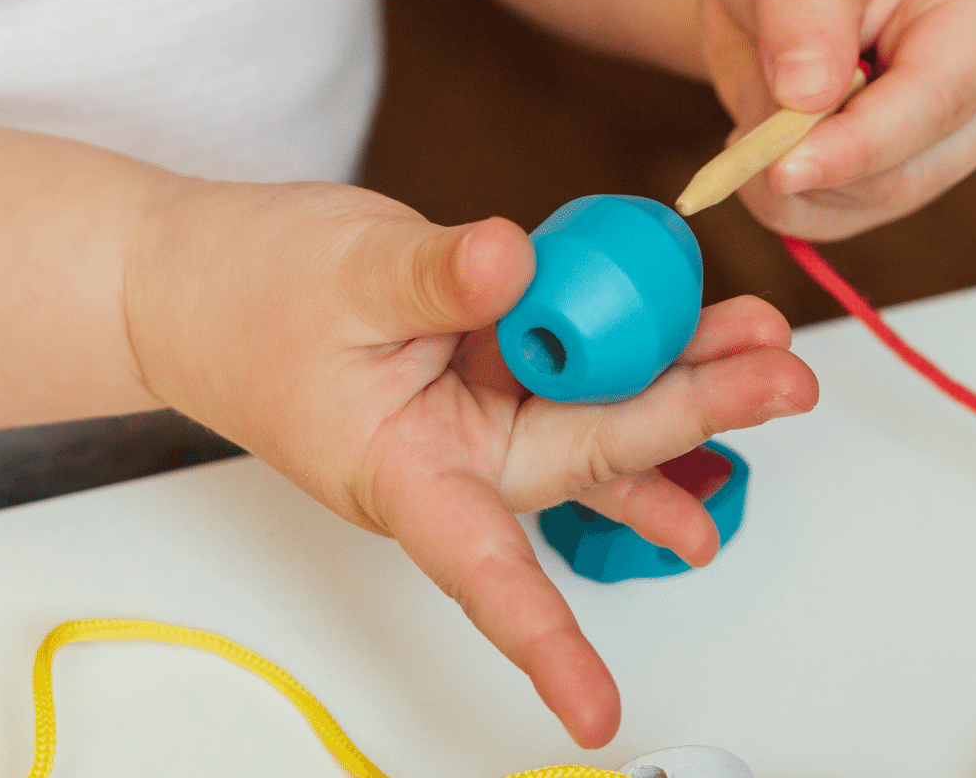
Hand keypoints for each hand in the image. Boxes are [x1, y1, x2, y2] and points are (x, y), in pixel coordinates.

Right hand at [127, 181, 817, 745]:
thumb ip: (432, 278)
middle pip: (584, 459)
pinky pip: (577, 366)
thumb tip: (513, 262)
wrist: (195, 281)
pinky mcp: (487, 363)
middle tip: (779, 382)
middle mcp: (452, 457)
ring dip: (682, 382)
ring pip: (596, 410)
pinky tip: (711, 350)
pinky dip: (638, 352)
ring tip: (770, 357)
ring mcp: (475, 411)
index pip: (479, 570)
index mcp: (400, 472)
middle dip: (684, 421)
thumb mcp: (338, 275)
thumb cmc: (241, 298)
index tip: (596, 714)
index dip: (541, 641)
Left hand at [700, 0, 975, 239]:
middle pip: (912, 170)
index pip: (941, 98)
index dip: (860, 142)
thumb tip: (807, 97)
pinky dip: (785, 197)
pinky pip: (842, 216)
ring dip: (790, 184)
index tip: (782, 167)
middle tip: (740, 144)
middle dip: (815, 165)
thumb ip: (803, 14)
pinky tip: (758, 141)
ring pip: (872, 204)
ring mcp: (954, 133)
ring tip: (748, 116)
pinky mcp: (905, 169)